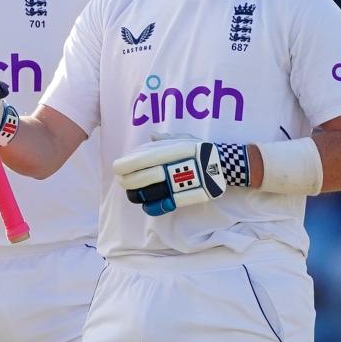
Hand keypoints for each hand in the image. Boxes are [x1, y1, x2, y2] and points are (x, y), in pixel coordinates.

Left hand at [114, 138, 245, 215]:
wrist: (222, 165)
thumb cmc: (202, 150)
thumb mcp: (185, 138)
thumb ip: (166, 139)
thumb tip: (152, 135)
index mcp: (167, 152)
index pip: (138, 160)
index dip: (124, 166)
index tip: (118, 168)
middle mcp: (169, 168)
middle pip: (138, 179)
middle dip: (126, 182)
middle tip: (123, 181)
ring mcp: (174, 185)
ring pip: (146, 194)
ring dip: (135, 195)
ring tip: (133, 193)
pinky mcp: (181, 197)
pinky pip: (160, 206)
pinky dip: (149, 207)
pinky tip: (145, 204)